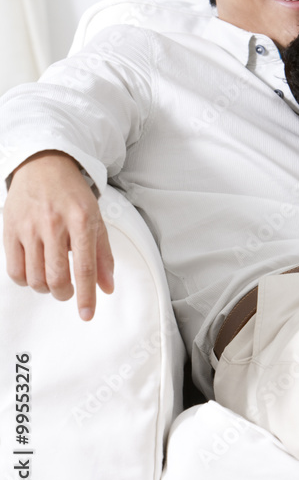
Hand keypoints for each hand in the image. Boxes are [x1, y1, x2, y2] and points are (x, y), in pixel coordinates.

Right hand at [3, 151, 113, 318]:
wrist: (44, 165)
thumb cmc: (72, 194)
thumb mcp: (96, 219)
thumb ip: (103, 255)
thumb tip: (107, 288)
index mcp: (82, 220)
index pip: (85, 268)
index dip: (86, 296)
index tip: (87, 314)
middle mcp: (54, 224)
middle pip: (56, 278)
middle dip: (65, 293)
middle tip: (68, 290)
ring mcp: (29, 227)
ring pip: (35, 278)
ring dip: (46, 288)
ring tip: (52, 278)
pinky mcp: (10, 229)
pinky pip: (15, 270)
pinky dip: (26, 280)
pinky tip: (35, 271)